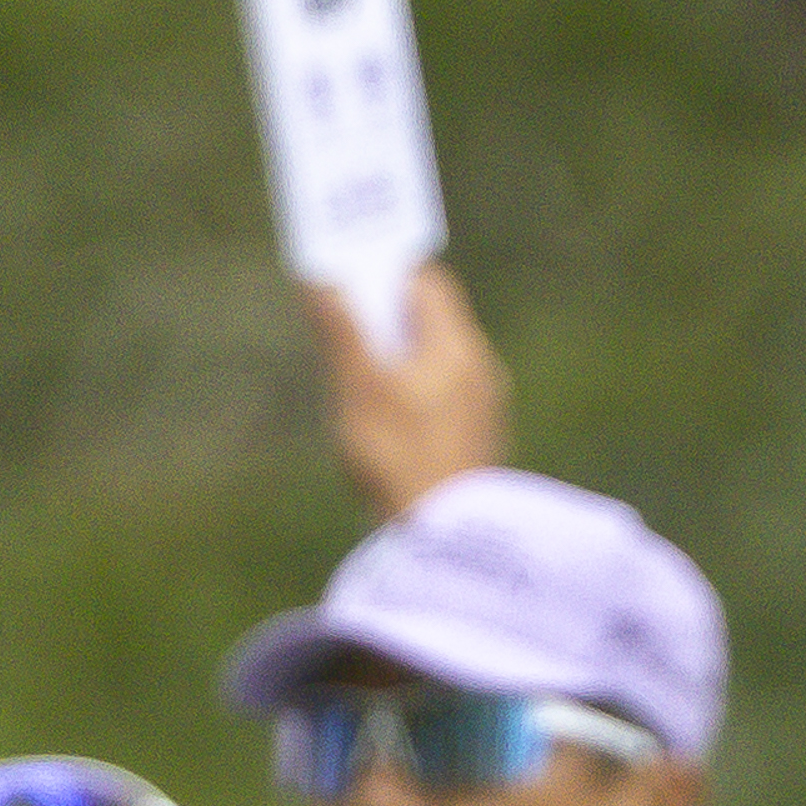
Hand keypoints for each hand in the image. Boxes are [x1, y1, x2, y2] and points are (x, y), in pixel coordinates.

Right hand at [302, 262, 509, 521]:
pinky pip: (442, 395)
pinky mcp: (476, 439)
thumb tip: (322, 280)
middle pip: (432, 320)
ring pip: (436, 360)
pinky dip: (411, 388)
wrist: (443, 539)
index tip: (351, 267)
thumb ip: (342, 331)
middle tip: (342, 316)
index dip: (388, 270)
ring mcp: (482, 406)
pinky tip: (382, 417)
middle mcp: (479, 368)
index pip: (428, 283)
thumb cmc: (397, 457)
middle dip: (387, 314)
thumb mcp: (358, 388)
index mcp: (457, 347)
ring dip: (397, 354)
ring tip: (353, 368)